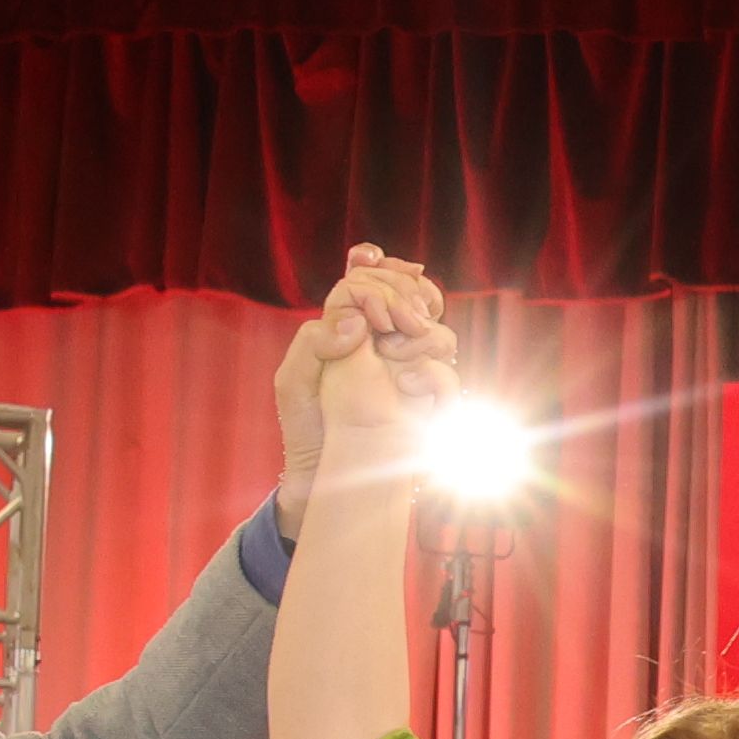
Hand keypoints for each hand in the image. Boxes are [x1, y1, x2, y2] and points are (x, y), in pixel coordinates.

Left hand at [272, 242, 458, 511]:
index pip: (370, 279)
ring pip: (438, 330)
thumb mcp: (291, 383)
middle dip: (404, 293)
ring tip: (392, 351)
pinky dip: (433, 374)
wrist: (327, 476)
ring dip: (420, 331)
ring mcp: (411, 369)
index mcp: (350, 329)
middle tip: (389, 320)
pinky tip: (405, 383)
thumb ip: (313, 343)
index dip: (377, 264)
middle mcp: (385, 343)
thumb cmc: (307, 428)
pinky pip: (447, 377)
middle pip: (412, 294)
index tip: (370, 263)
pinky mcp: (430, 401)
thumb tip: (358, 323)